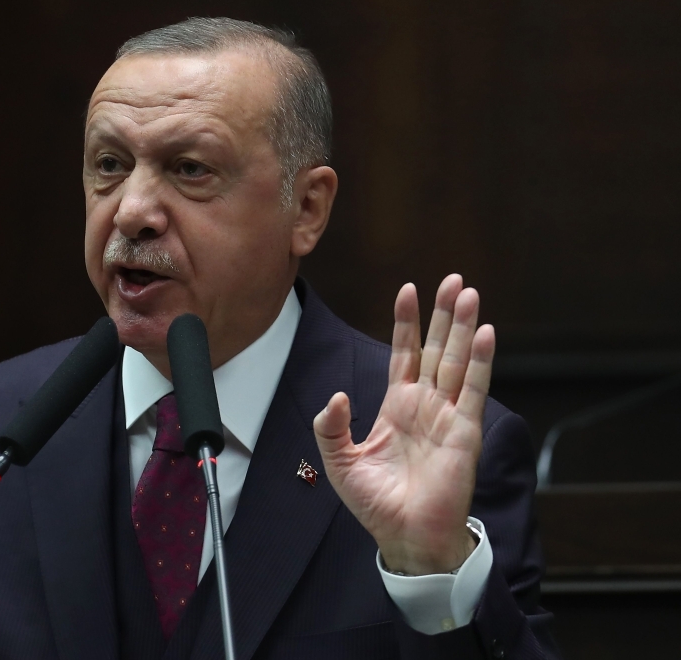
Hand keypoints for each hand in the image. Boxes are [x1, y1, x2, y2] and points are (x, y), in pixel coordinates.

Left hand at [313, 275, 493, 574]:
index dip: (405, 323)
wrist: (405, 537)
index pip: (404, 354)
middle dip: (442, 314)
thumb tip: (337, 397)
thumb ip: (332, 427)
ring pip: (456, 361)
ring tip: (468, 293)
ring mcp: (447, 415)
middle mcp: (425, 405)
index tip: (407, 289)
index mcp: (397, 407)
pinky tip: (485, 332)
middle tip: (451, 279)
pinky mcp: (464, 431)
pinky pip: (472, 389)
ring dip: (462, 327)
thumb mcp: (340, 462)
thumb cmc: (376, 503)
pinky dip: (479, 360)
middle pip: (436, 348)